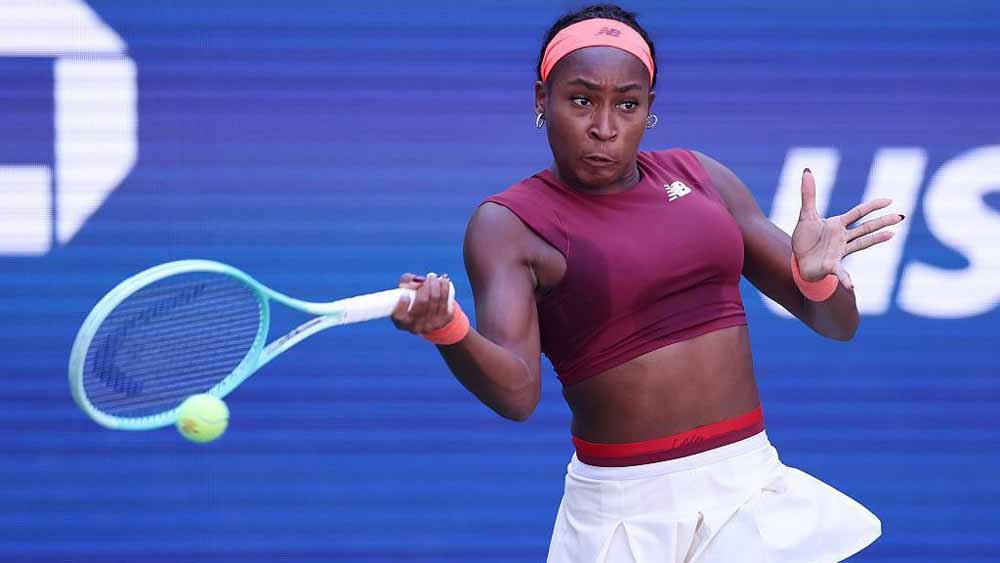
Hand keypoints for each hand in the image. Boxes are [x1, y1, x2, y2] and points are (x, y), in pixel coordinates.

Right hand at [390, 272, 453, 334]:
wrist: (430, 313)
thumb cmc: (412, 299)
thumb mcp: (404, 291)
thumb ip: (406, 282)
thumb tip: (418, 280)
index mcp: (401, 323)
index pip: (399, 316)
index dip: (402, 304)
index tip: (405, 293)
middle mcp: (416, 327)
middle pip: (422, 302)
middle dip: (426, 286)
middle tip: (429, 276)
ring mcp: (431, 325)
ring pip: (435, 299)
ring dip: (436, 284)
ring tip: (434, 277)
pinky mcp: (443, 320)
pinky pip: (445, 301)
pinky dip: (445, 288)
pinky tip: (444, 280)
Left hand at [791, 168, 904, 289]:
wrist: (799, 261)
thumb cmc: (805, 240)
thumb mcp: (805, 215)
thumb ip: (808, 195)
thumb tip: (807, 171)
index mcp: (837, 225)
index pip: (858, 213)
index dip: (873, 206)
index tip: (889, 200)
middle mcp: (842, 238)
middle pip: (866, 227)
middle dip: (882, 221)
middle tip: (902, 216)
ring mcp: (840, 252)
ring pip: (861, 243)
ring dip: (877, 239)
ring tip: (893, 235)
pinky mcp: (832, 265)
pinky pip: (840, 272)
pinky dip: (846, 279)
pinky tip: (851, 286)